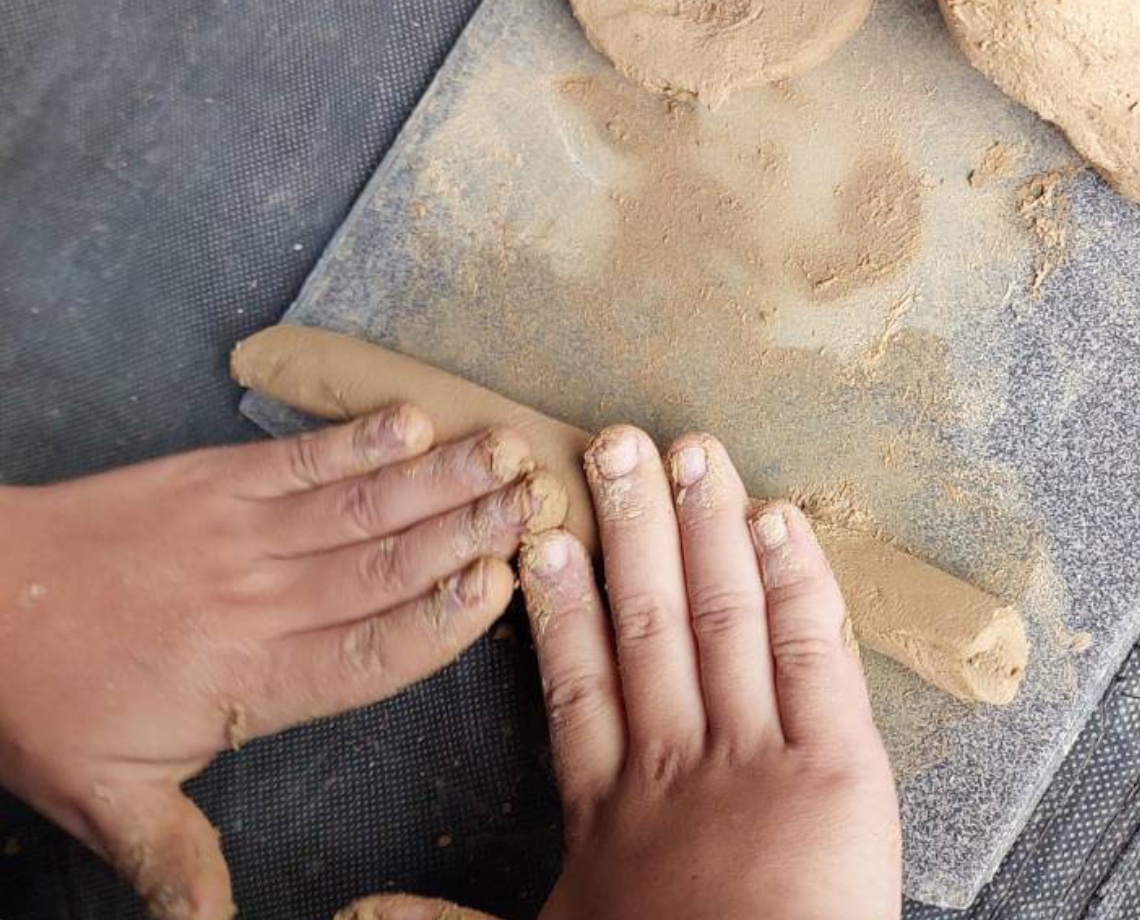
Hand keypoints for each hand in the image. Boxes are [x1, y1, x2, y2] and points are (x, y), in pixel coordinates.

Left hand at [0, 406, 562, 919]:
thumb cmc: (42, 699)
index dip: (442, 618)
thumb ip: (176, 858)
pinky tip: (413, 419)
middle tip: (540, 501)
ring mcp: (238, 532)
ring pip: (359, 506)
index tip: (503, 587)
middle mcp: (259, 600)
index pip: (371, 650)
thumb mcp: (106, 798)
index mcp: (251, 679)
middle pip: (385, 567)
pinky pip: (299, 458)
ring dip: (440, 478)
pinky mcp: (212, 481)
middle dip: (471, 533)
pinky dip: (358, 438)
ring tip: (505, 452)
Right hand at [340, 428, 899, 919]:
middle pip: (649, 624)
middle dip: (634, 529)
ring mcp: (758, 758)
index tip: (549, 535)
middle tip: (617, 442)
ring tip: (692, 451)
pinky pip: (813, 655)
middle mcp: (679, 764)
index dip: (565, 604)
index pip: (578, 682)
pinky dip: (797, 583)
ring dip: (706, 530)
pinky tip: (780, 522)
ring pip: (725, 619)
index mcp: (611, 809)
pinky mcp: (839, 767)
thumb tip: (353, 910)